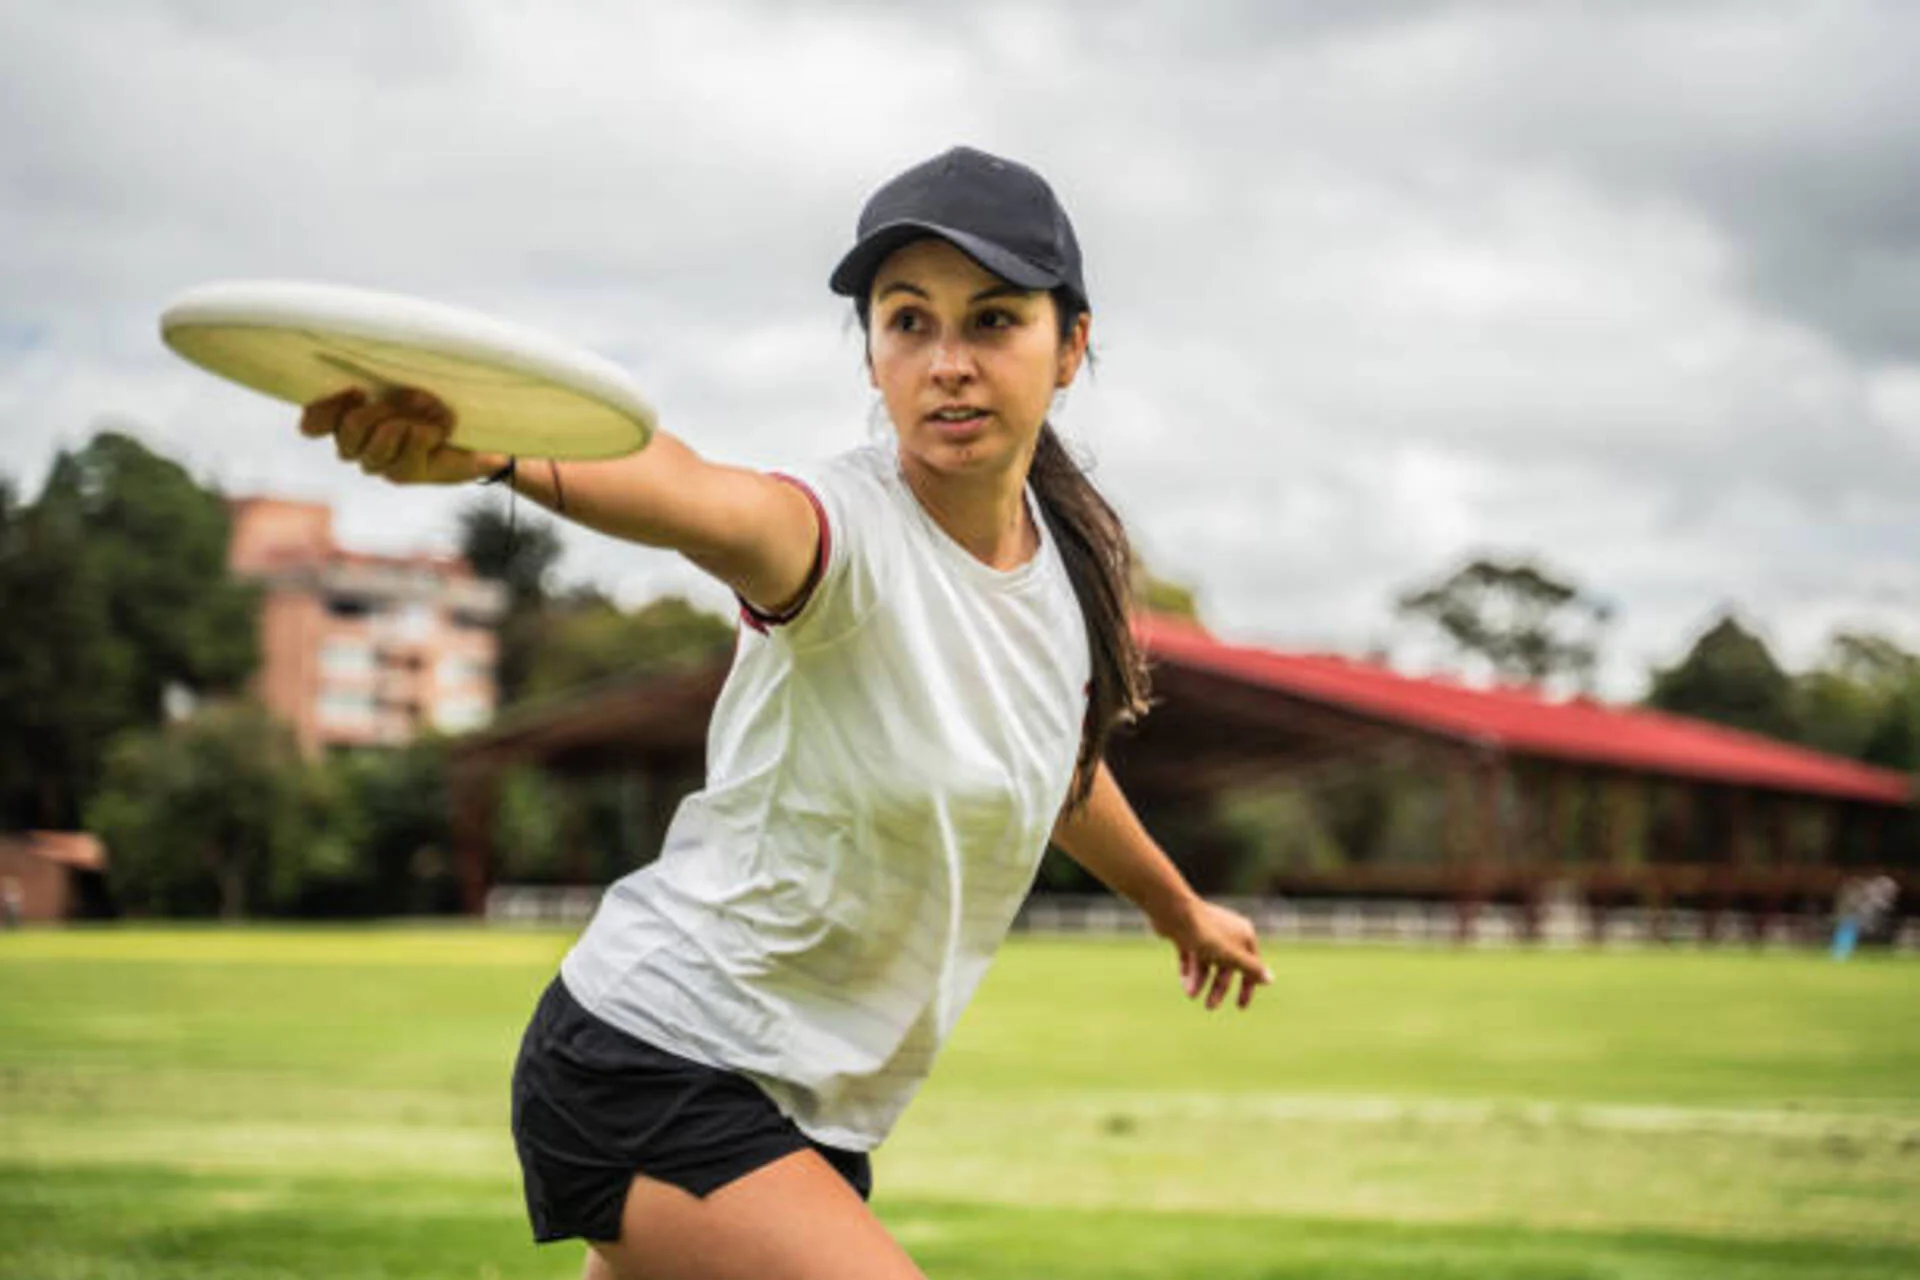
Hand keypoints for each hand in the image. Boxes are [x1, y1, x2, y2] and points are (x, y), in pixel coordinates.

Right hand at [299, 387, 502, 484]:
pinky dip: (425, 432)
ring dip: (406, 421)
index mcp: (350, 420)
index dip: (325, 410)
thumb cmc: (441, 402)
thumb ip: (377, 377)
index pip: (313, 423)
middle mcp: (359, 446)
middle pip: (349, 431)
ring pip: (375, 444)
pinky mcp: (403, 474)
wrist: (482, 435)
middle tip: (411, 398)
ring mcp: (380, 463)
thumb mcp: (408, 383)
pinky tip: (439, 432)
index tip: (356, 390)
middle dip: (381, 411)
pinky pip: (405, 449)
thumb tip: (354, 375)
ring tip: (429, 413)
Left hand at [1159, 898, 1271, 1010]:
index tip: (1240, 1007)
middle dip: (1218, 988)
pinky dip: (1188, 970)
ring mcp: (1206, 932)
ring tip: (1190, 994)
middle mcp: (1227, 932)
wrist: (1175, 914)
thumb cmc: (1207, 934)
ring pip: (1207, 963)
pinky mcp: (1187, 934)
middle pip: (1226, 966)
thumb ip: (1251, 969)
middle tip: (1209, 1007)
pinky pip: (1191, 956)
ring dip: (1200, 981)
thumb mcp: (1232, 956)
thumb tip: (1270, 979)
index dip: (1247, 987)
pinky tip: (1185, 982)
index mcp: (1243, 935)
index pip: (1250, 965)